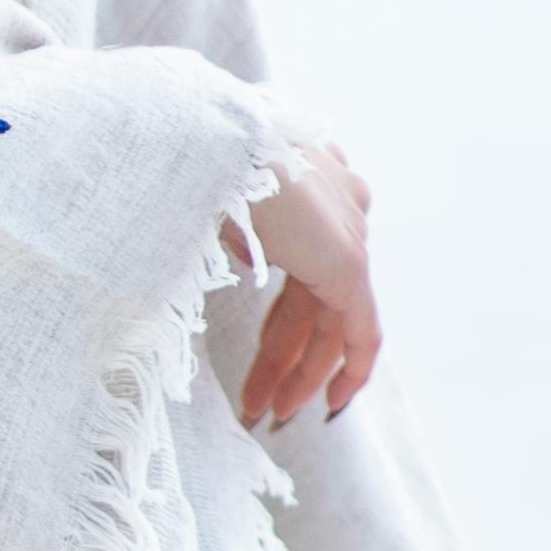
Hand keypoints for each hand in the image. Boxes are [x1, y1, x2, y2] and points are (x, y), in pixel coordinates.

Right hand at [231, 132, 379, 433]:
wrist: (206, 138)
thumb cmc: (189, 159)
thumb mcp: (209, 195)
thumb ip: (234, 228)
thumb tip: (240, 255)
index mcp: (308, 176)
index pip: (306, 263)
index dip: (286, 314)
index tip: (264, 351)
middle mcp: (340, 201)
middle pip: (315, 298)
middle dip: (286, 355)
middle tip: (259, 401)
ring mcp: (348, 230)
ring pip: (333, 319)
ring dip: (300, 371)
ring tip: (270, 413)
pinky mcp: (348, 261)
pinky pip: (361, 329)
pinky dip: (349, 367)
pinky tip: (332, 402)